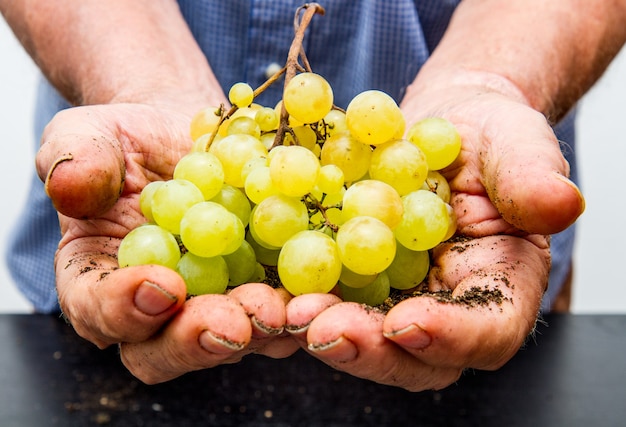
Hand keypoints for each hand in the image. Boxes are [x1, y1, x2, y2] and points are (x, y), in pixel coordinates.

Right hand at [36, 103, 298, 383]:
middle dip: (199, 338)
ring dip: (259, 330)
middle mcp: (156, 311)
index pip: (99, 311)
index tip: (160, 285)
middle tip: (231, 323)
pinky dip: (302, 304)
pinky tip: (322, 289)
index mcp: (97, 281)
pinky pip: (283, 310)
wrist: (187, 136)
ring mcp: (215, 304)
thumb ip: (73, 160)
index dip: (124, 307)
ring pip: (233, 339)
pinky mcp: (262, 289)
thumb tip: (72, 186)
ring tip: (282, 308)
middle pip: (167, 348)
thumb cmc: (129, 141)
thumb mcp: (87, 135)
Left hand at [285, 80, 584, 390]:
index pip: (487, 330)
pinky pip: (319, 298)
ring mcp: (390, 299)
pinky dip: (286, 298)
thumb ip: (532, 177)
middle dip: (367, 347)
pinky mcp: (347, 280)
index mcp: (498, 286)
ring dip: (314, 330)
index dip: (451, 336)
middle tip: (324, 328)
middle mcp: (441, 308)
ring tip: (277, 313)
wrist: (439, 130)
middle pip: (411, 354)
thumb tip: (560, 202)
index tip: (409, 323)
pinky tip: (254, 288)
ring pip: (355, 335)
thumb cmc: (488, 138)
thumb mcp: (517, 144)